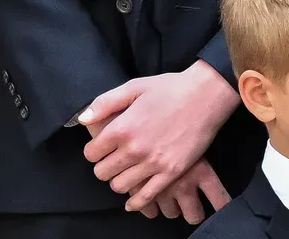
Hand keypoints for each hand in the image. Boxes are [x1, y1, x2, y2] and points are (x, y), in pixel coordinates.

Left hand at [81, 62, 237, 211]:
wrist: (205, 96)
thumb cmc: (168, 89)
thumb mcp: (132, 87)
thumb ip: (104, 104)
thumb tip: (82, 120)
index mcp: (121, 128)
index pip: (91, 154)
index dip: (93, 151)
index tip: (100, 149)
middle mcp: (134, 149)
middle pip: (102, 173)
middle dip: (104, 167)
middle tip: (112, 161)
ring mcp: (154, 163)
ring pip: (120, 186)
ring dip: (119, 181)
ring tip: (125, 173)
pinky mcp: (172, 172)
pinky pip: (146, 197)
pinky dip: (136, 201)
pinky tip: (133, 200)